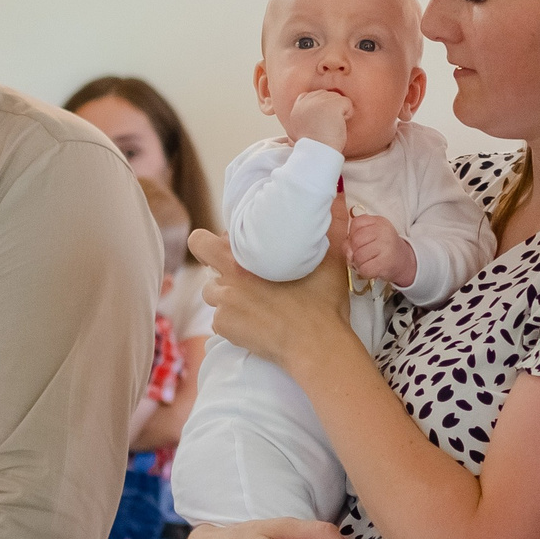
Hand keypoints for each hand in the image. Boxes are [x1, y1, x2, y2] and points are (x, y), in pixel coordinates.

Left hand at [190, 229, 353, 376]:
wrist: (317, 346)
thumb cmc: (323, 302)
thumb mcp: (331, 257)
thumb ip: (331, 221)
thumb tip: (338, 191)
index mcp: (242, 258)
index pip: (201, 241)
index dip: (217, 242)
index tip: (238, 247)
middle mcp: (227, 280)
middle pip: (205, 267)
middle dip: (217, 267)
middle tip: (244, 275)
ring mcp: (224, 307)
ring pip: (214, 294)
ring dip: (228, 295)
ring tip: (255, 301)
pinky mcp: (226, 329)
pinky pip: (221, 320)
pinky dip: (235, 321)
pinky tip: (257, 322)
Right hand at [289, 90, 351, 150]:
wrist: (318, 154)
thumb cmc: (314, 147)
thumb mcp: (298, 132)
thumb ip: (303, 119)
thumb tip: (304, 125)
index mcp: (296, 108)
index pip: (312, 95)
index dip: (321, 106)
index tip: (322, 121)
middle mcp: (306, 102)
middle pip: (326, 94)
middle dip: (331, 108)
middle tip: (327, 126)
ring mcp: (318, 101)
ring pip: (337, 97)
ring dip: (340, 112)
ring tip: (332, 127)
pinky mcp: (331, 104)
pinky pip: (347, 102)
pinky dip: (348, 113)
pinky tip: (340, 125)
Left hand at [347, 214, 415, 288]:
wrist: (404, 262)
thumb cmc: (384, 249)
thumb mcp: (371, 237)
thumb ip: (354, 239)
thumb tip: (348, 252)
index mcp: (379, 221)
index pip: (356, 223)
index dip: (353, 235)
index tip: (361, 242)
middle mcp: (384, 231)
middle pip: (355, 240)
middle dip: (355, 251)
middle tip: (363, 256)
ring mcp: (386, 246)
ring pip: (358, 256)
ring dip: (359, 263)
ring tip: (367, 262)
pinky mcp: (386, 262)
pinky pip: (364, 269)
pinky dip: (364, 272)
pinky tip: (372, 269)